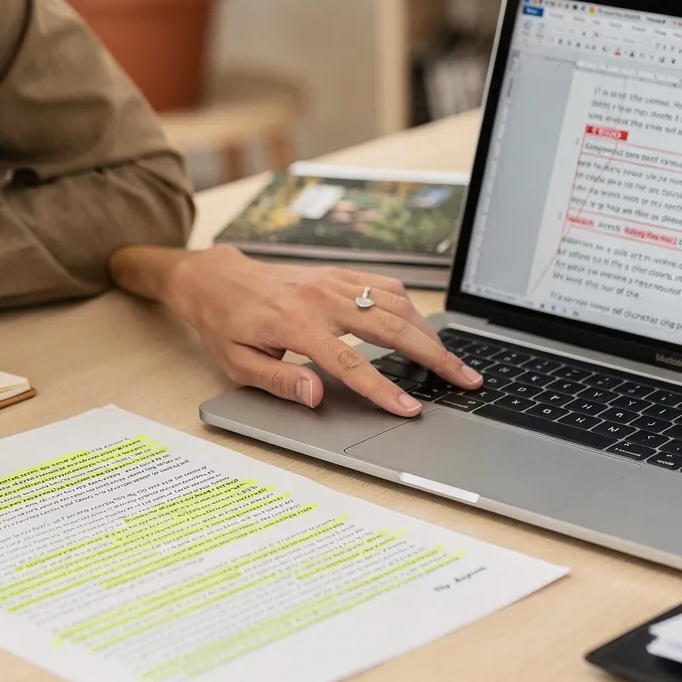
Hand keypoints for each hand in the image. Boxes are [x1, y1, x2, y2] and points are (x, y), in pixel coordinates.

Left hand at [122, 245, 481, 416]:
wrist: (217, 278)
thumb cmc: (225, 325)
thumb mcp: (238, 364)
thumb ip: (280, 382)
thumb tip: (317, 396)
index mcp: (295, 324)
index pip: (351, 363)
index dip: (384, 389)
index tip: (411, 408)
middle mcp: (320, 298)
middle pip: (391, 327)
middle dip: (433, 356)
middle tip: (464, 379)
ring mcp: (333, 281)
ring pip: (396, 303)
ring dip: (429, 331)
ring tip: (452, 360)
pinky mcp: (338, 273)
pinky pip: (384, 285)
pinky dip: (410, 307)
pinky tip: (423, 327)